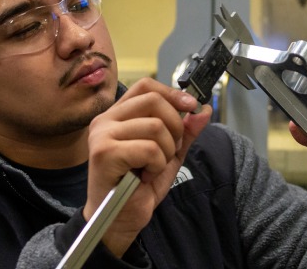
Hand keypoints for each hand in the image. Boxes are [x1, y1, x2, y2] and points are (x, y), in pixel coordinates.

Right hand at [85, 78, 211, 255]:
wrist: (120, 220)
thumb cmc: (138, 188)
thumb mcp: (169, 155)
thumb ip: (185, 132)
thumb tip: (204, 110)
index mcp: (117, 116)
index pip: (146, 86)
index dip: (172, 93)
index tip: (191, 107)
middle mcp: (105, 121)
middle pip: (154, 101)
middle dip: (174, 128)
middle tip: (168, 152)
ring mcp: (102, 135)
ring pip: (156, 127)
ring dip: (166, 152)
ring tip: (152, 168)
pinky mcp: (104, 153)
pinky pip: (149, 148)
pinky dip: (156, 165)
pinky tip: (144, 176)